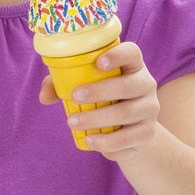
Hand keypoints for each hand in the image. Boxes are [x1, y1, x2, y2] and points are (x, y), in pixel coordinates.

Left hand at [38, 41, 160, 160]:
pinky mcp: (148, 133)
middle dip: (101, 91)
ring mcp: (150, 109)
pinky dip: (108, 142)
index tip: (98, 63)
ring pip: (127, 113)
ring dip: (98, 119)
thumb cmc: (102, 101)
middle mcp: (146, 85)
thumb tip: (45, 96)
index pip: (132, 53)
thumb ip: (62, 86)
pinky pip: (130, 138)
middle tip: (75, 97)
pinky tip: (91, 141)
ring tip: (74, 123)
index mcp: (131, 66)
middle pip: (129, 85)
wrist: (130, 133)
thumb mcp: (84, 88)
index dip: (118, 55)